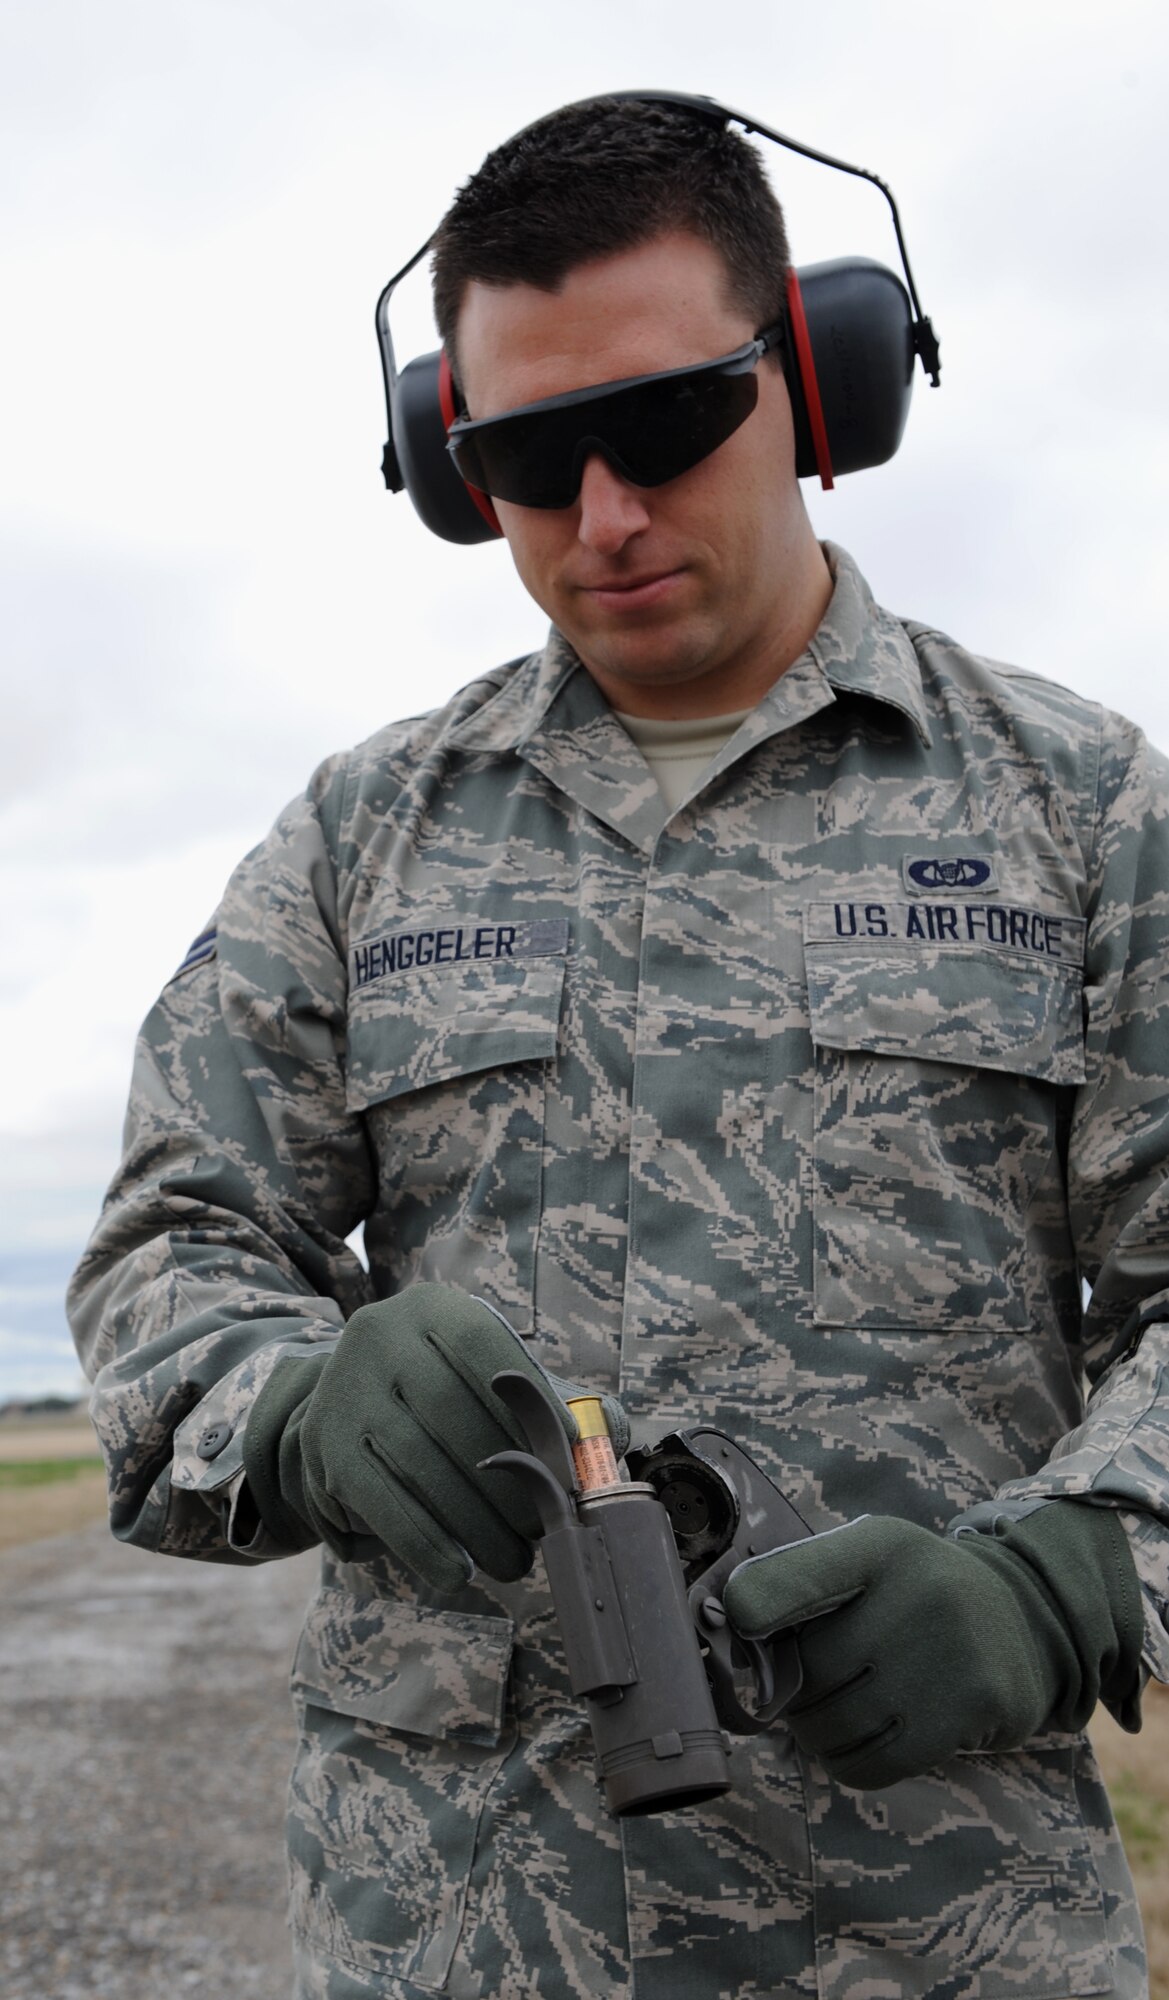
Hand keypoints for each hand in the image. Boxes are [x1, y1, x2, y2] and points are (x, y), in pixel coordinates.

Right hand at [243, 1284, 628, 1590]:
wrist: (342, 1405)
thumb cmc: (442, 1394)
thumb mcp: (488, 1377)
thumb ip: (551, 1401)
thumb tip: (611, 1434)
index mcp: (433, 1309)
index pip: (490, 1355)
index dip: (536, 1411)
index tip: (570, 1467)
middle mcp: (380, 1335)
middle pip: (456, 1415)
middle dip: (511, 1481)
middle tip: (548, 1529)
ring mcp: (346, 1390)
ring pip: (421, 1463)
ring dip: (476, 1523)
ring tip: (515, 1562)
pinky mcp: (326, 1448)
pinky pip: (381, 1503)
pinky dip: (424, 1543)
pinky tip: (458, 1572)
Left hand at [722, 1504, 1142, 1788]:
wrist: (1024, 1617)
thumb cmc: (914, 1592)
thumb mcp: (868, 1559)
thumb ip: (800, 1583)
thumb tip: (718, 1627)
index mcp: (879, 1546)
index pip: (788, 1578)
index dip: (747, 1609)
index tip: (736, 1625)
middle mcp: (917, 1592)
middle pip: (807, 1671)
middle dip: (790, 1690)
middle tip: (800, 1687)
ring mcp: (949, 1654)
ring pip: (833, 1726)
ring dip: (816, 1731)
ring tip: (835, 1710)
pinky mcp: (971, 1711)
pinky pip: (871, 1765)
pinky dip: (848, 1762)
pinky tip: (862, 1738)